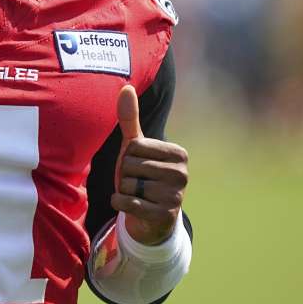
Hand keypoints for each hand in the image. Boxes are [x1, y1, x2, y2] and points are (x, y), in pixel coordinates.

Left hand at [112, 85, 188, 245]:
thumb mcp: (136, 147)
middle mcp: (182, 175)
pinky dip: (120, 204)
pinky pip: (127, 204)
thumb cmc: (142, 174)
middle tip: (138, 182)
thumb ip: (130, 118)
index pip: (135, 146)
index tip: (140, 165)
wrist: (150, 216)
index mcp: (179, 154)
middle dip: (126, 175)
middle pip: (131, 165)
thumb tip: (125, 87)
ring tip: (137, 194)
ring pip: (128, 185)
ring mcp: (175, 197)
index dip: (129, 157)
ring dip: (124, 190)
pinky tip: (130, 205)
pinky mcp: (163, 216)